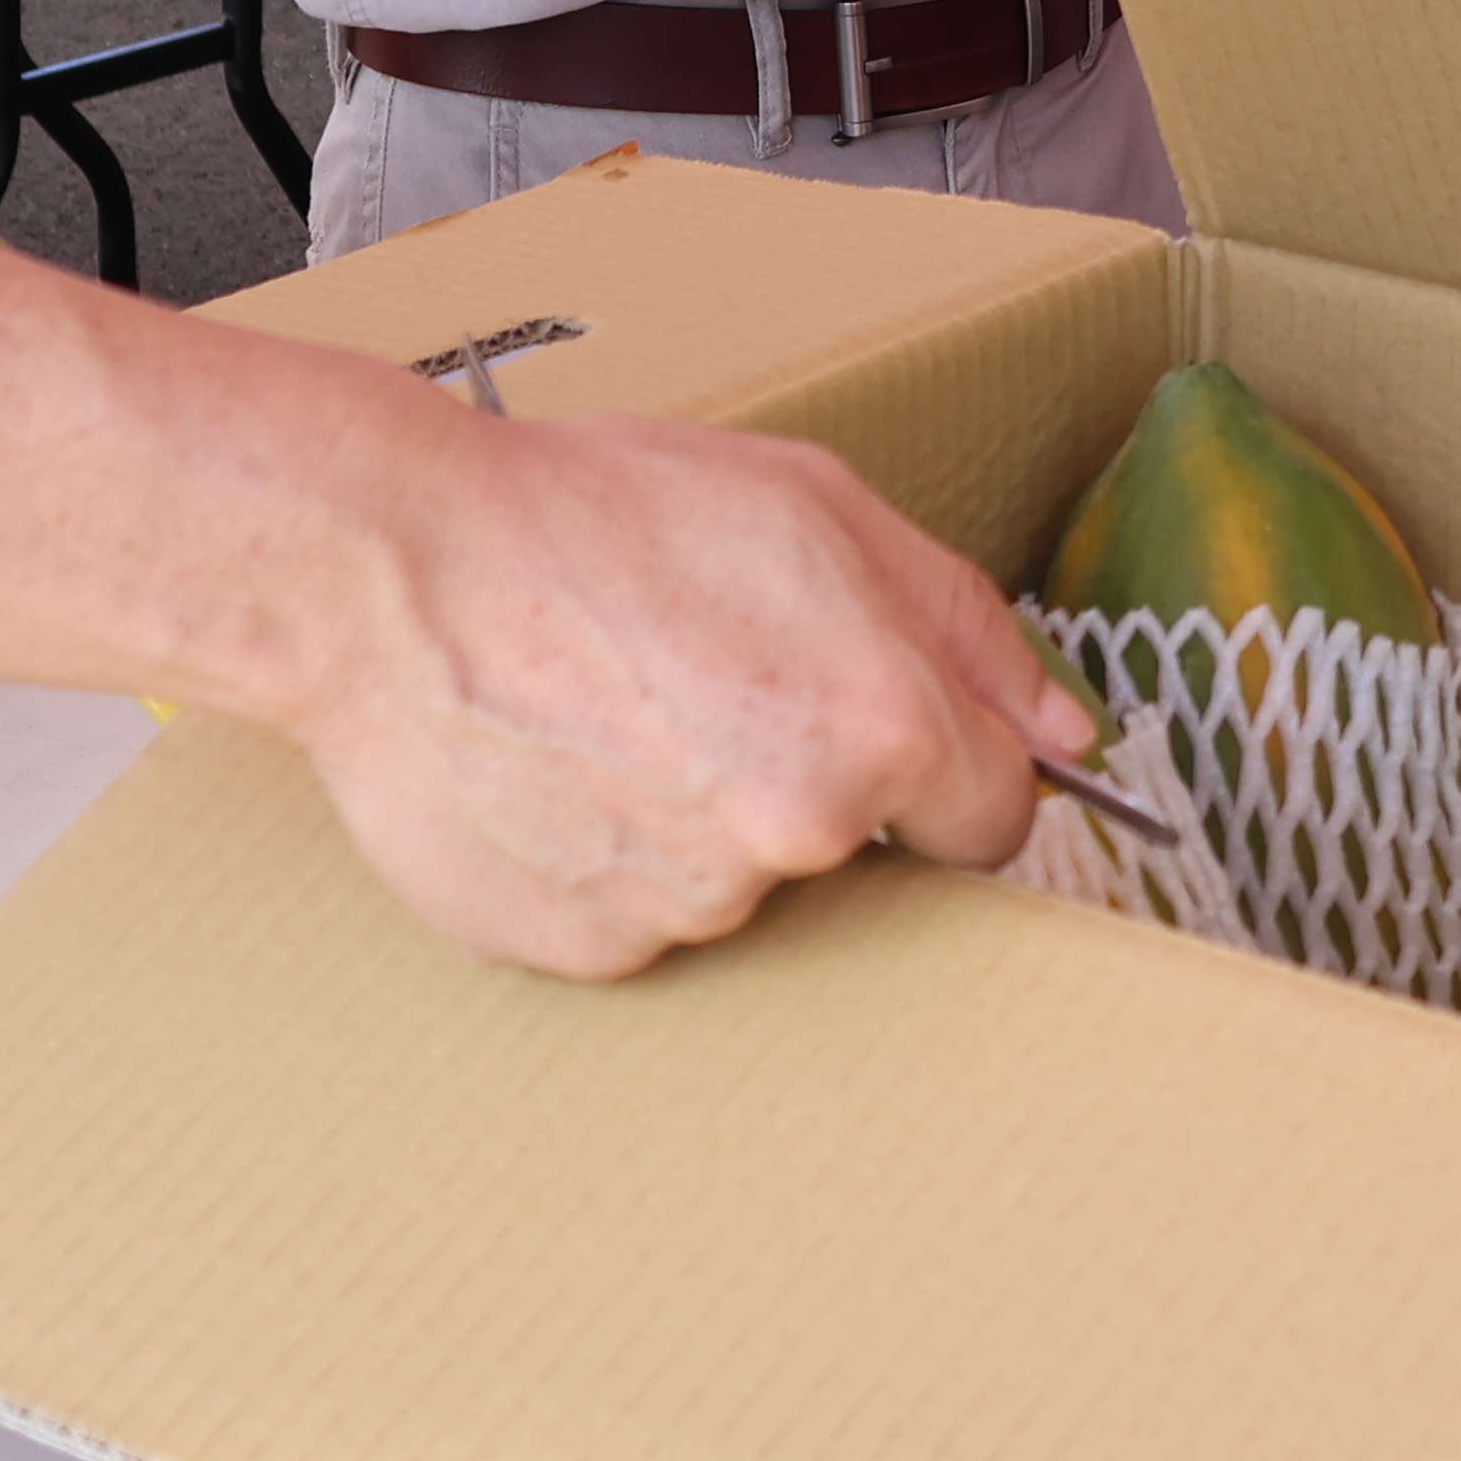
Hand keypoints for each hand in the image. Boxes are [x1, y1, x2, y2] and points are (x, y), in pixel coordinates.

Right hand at [285, 397, 1092, 976]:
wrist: (391, 571)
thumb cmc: (593, 516)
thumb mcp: (815, 507)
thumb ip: (965, 626)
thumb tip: (1069, 736)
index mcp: (881, 726)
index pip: (995, 817)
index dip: (946, 766)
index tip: (890, 738)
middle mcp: (799, 838)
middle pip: (859, 849)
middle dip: (812, 782)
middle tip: (705, 685)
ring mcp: (688, 910)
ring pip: (739, 886)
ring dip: (698, 819)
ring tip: (606, 712)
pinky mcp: (588, 953)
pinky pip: (636, 918)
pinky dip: (608, 861)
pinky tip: (555, 770)